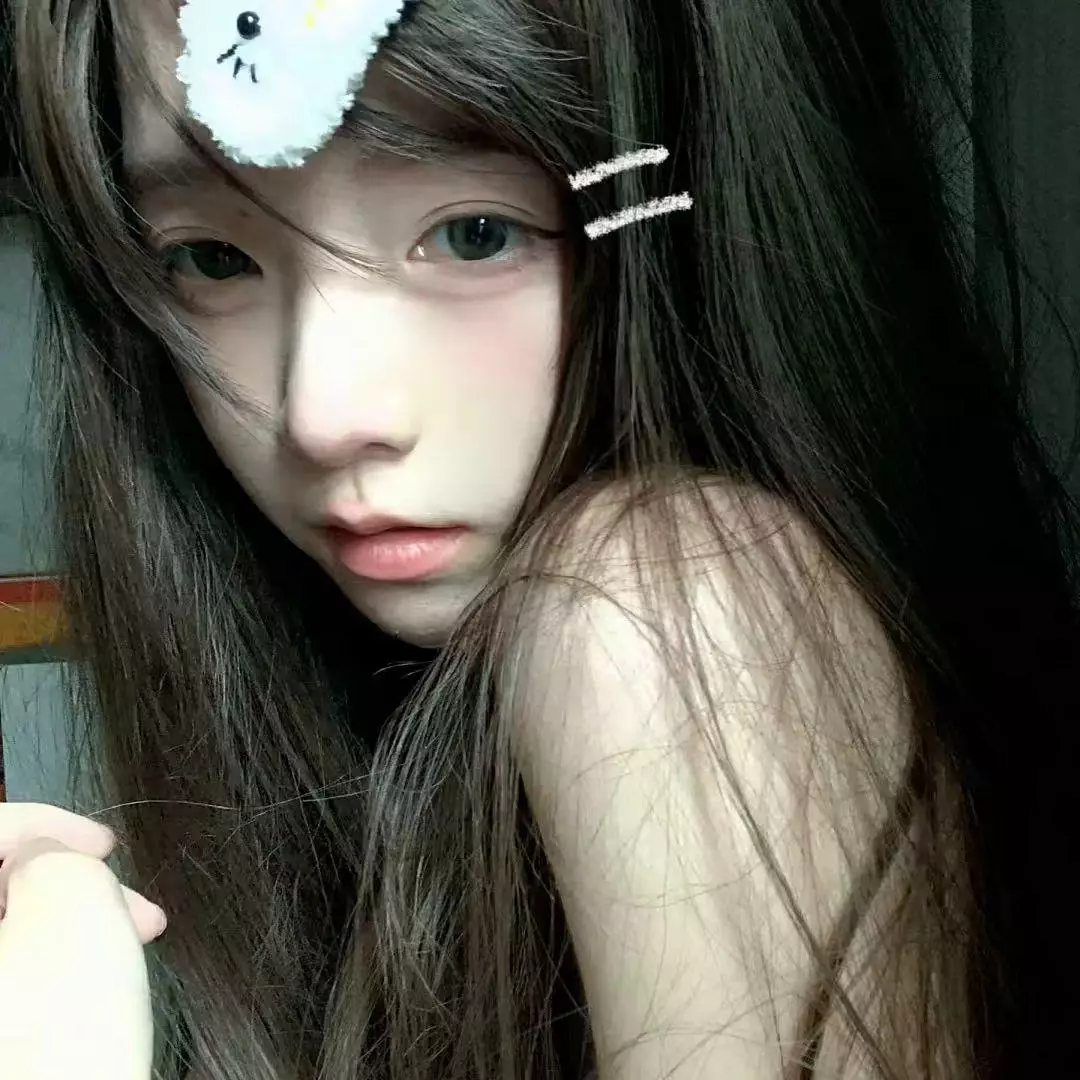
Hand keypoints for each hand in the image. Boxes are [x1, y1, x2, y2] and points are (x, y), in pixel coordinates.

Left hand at [0, 802, 166, 1079]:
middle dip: (68, 883)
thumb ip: (52, 850)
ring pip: (7, 937)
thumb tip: (41, 860)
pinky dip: (50, 973)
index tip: (100, 846)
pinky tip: (93, 987)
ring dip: (69, 927)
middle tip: (127, 903)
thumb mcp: (75, 897)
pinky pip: (11, 981)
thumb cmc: (57, 1031)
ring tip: (127, 947)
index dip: (47, 823)